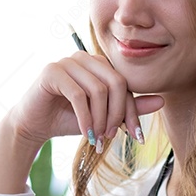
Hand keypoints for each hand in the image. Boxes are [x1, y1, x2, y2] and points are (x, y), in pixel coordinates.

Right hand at [10, 52, 163, 149]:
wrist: (34, 124)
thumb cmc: (67, 118)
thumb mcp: (102, 116)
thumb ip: (129, 107)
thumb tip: (162, 101)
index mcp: (98, 63)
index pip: (124, 83)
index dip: (133, 111)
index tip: (135, 137)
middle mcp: (84, 57)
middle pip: (115, 83)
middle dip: (117, 114)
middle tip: (111, 137)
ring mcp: (66, 61)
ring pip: (98, 90)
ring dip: (100, 119)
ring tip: (97, 138)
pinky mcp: (52, 71)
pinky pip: (78, 95)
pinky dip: (85, 117)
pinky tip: (85, 133)